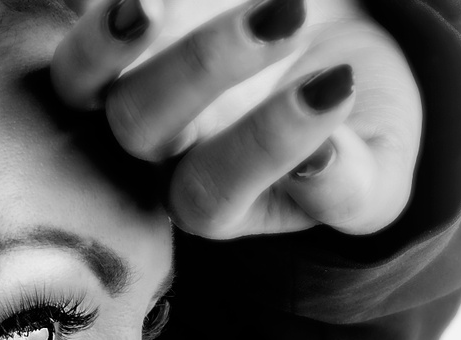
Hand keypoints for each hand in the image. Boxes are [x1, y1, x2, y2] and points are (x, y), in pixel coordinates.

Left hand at [50, 0, 422, 239]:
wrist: (340, 45)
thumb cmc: (358, 123)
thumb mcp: (377, 170)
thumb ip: (350, 187)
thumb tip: (320, 163)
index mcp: (216, 200)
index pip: (211, 194)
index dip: (263, 149)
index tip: (336, 91)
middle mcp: (159, 145)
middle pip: (141, 127)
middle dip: (203, 70)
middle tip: (290, 16)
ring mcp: (128, 75)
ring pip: (82, 74)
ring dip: (109, 38)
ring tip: (147, 5)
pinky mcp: (128, 21)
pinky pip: (91, 8)